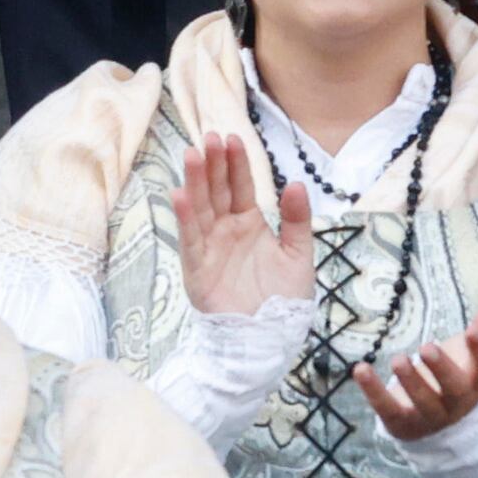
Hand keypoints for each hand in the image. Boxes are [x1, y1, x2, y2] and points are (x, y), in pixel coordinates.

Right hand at [175, 131, 315, 320]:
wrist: (268, 339)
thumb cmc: (283, 299)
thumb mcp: (298, 253)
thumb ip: (296, 219)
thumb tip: (296, 183)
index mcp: (249, 224)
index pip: (241, 187)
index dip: (236, 164)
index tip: (233, 138)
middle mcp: (226, 232)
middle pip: (217, 192)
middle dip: (213, 165)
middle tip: (210, 137)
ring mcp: (210, 249)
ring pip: (200, 209)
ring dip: (194, 183)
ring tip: (192, 155)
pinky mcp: (198, 270)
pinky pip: (190, 241)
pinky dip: (185, 219)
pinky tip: (179, 195)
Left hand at [358, 317, 477, 442]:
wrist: (440, 426)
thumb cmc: (460, 378)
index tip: (473, 325)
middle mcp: (458, 402)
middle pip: (456, 390)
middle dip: (442, 369)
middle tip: (427, 347)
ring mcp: (431, 416)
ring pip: (423, 402)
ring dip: (411, 381)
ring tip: (399, 360)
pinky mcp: (402, 422)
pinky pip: (388, 409)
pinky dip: (373, 390)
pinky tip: (360, 369)